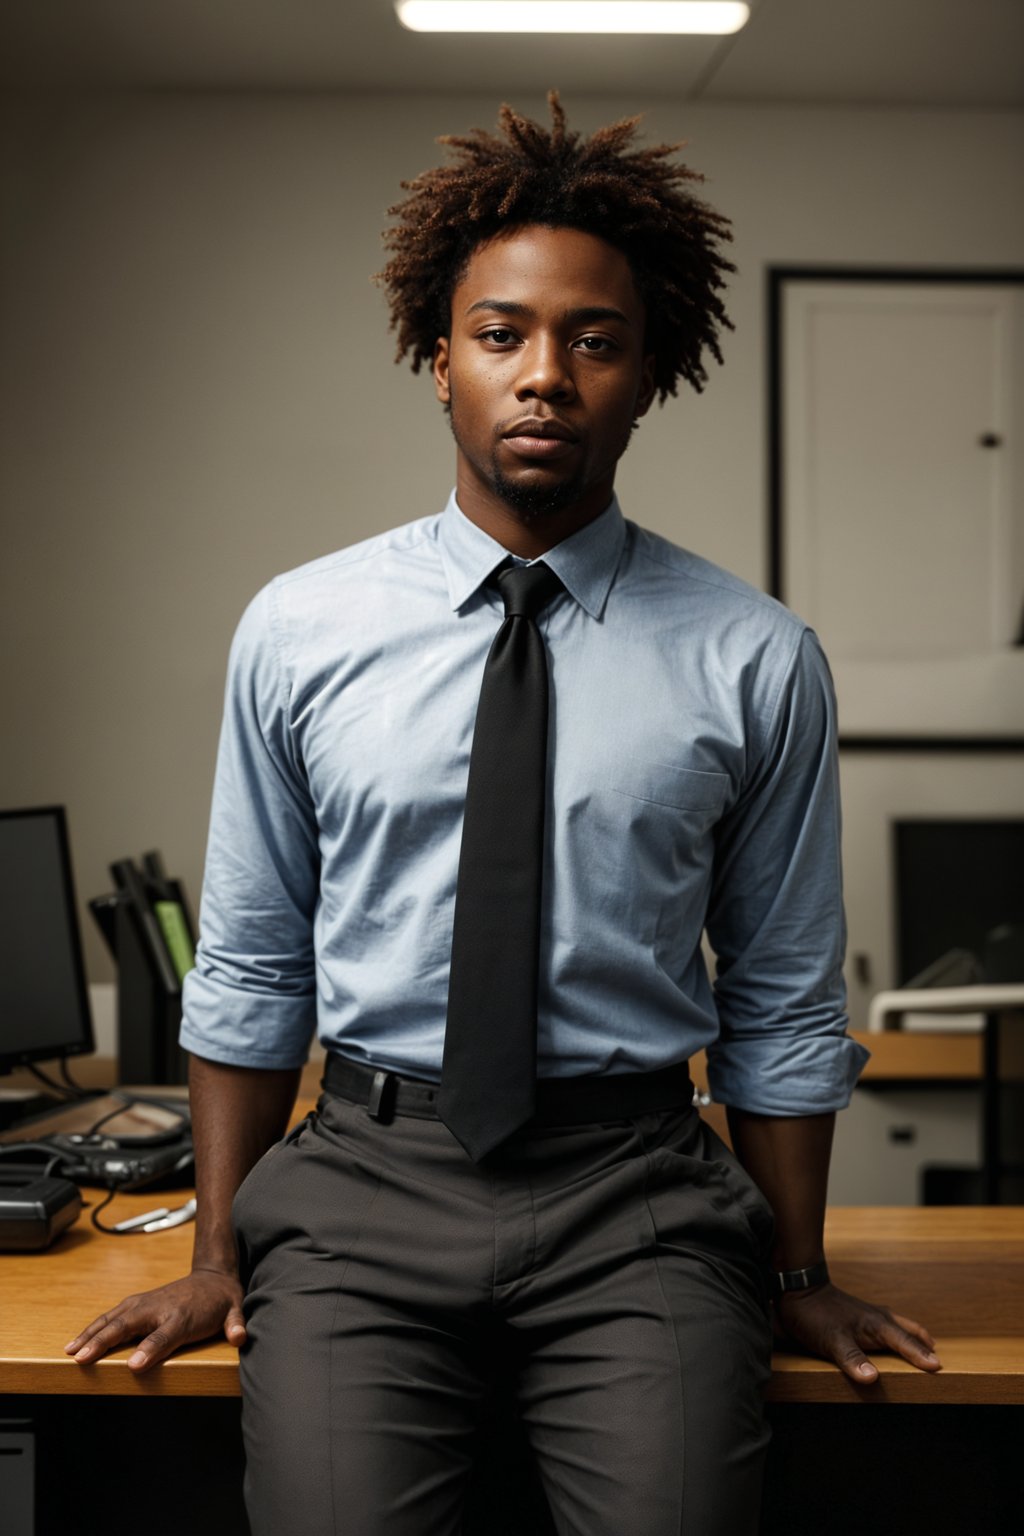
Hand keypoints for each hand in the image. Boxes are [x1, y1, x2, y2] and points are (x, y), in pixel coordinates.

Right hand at [64, 1268, 245, 1373]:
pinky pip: (110, 1317)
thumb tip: (240, 1337)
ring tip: (71, 1352)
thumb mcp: (233, 1311)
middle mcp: (157, 1307)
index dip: (150, 1350)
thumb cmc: (220, 1301)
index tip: (133, 1367)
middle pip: (127, 1326)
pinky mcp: (134, 1304)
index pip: (164, 1336)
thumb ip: (235, 1325)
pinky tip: (78, 1342)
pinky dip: (92, 1329)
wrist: (212, 1276)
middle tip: (82, 1358)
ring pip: (112, 1320)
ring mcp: (143, 1303)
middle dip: (104, 1341)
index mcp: (181, 1314)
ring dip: (90, 1335)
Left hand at [773, 1282, 941, 1383]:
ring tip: (923, 1343)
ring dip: (911, 1335)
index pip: (905, 1343)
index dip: (920, 1356)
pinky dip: (895, 1330)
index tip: (938, 1367)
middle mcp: (876, 1318)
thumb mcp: (830, 1340)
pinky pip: (884, 1323)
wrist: (796, 1286)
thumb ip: (851, 1359)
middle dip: (922, 1343)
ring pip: (897, 1324)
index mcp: (876, 1325)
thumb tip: (873, 1379)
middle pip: (907, 1331)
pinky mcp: (856, 1314)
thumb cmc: (814, 1315)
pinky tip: (888, 1335)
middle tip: (936, 1355)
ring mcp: (866, 1314)